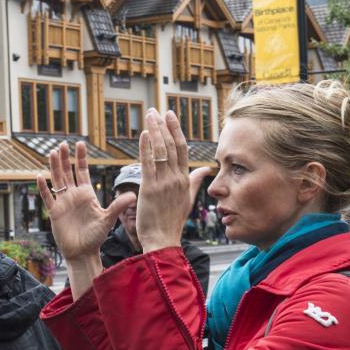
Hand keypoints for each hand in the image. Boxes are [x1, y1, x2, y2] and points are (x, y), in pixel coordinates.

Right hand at [36, 141, 135, 262]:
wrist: (83, 252)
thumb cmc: (96, 237)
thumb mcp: (108, 219)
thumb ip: (118, 206)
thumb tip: (133, 195)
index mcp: (87, 194)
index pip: (82, 171)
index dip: (80, 158)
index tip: (80, 143)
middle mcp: (74, 195)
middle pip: (67, 172)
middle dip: (65, 158)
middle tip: (63, 144)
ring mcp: (63, 203)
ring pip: (57, 180)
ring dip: (54, 167)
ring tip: (51, 152)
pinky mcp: (55, 212)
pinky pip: (47, 197)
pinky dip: (43, 188)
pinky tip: (39, 176)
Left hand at [136, 109, 211, 252]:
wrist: (163, 239)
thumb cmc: (172, 221)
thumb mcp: (187, 199)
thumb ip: (195, 181)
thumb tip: (206, 169)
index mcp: (184, 180)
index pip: (181, 149)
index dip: (175, 130)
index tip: (170, 115)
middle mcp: (176, 179)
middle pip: (171, 145)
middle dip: (163, 126)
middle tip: (156, 110)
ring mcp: (163, 183)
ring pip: (160, 151)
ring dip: (154, 131)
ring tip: (149, 115)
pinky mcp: (150, 189)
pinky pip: (148, 164)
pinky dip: (146, 147)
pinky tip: (143, 134)